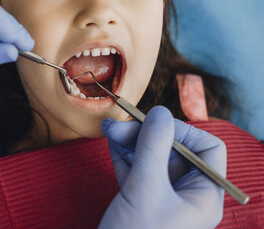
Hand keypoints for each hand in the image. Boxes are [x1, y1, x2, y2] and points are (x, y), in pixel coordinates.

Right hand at [99, 106, 225, 228]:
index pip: (207, 149)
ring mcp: (162, 199)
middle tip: (117, 126)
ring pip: (150, 158)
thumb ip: (152, 148)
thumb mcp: (145, 190)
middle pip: (173, 150)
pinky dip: (123, 156)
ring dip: (130, 142)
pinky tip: (110, 143)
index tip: (153, 126)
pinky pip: (135, 170)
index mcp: (202, 196)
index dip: (182, 132)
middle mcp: (185, 196)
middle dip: (145, 134)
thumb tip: (160, 112)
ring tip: (108, 130)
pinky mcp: (140, 202)